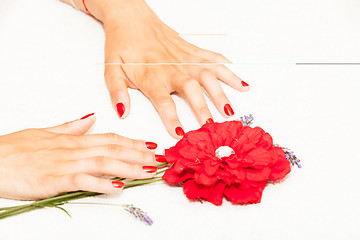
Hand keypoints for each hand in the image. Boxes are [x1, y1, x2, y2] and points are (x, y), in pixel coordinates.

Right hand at [0, 114, 160, 199]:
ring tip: (148, 171)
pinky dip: (102, 183)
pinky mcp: (54, 179)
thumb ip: (71, 126)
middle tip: (159, 158)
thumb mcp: (45, 132)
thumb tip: (91, 118)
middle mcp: (73, 149)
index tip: (150, 145)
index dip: (133, 141)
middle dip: (139, 153)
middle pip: (113, 148)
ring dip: (129, 167)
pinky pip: (83, 180)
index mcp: (73, 139)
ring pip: (104, 162)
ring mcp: (65, 164)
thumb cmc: (15, 148)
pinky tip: (118, 187)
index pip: (110, 138)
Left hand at [102, 0, 248, 138]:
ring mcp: (184, 58)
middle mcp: (171, 68)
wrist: (131, 17)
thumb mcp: (111, 69)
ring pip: (208, 74)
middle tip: (211, 125)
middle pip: (191, 89)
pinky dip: (229, 70)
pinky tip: (240, 82)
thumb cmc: (121, 45)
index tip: (180, 135)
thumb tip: (122, 113)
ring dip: (221, 92)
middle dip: (202, 108)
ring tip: (231, 110)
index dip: (172, 118)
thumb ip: (116, 92)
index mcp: (151, 76)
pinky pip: (213, 58)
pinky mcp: (192, 50)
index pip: (163, 101)